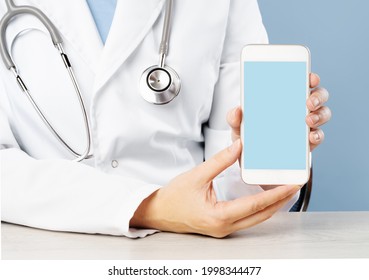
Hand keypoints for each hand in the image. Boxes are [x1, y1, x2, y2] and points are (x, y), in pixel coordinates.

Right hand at [130, 140, 300, 237]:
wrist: (158, 212)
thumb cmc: (173, 197)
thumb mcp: (196, 175)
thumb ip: (220, 161)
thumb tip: (238, 147)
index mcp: (219, 215)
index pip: (256, 205)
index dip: (277, 194)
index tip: (292, 184)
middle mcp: (224, 226)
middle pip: (262, 215)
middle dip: (281, 200)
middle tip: (295, 185)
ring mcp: (224, 229)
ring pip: (257, 219)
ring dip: (272, 205)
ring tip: (284, 190)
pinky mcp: (222, 226)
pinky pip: (248, 219)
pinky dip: (260, 208)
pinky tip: (265, 198)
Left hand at [227, 73, 330, 151]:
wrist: (251, 161)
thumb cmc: (247, 136)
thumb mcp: (238, 126)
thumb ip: (234, 118)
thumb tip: (237, 110)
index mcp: (284, 98)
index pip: (301, 82)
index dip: (310, 77)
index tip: (310, 77)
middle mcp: (299, 108)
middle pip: (318, 96)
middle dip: (318, 97)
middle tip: (308, 103)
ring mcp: (305, 125)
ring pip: (323, 114)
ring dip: (319, 115)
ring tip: (308, 120)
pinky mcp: (307, 143)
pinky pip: (318, 136)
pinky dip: (317, 136)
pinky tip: (311, 137)